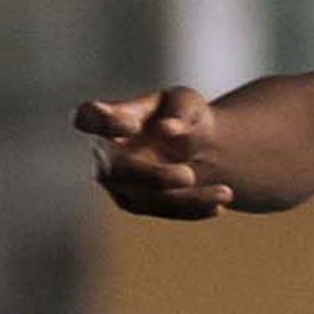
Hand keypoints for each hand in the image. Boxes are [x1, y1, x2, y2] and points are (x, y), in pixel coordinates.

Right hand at [73, 86, 234, 219]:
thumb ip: (178, 110)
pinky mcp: (138, 203)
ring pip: (145, 198)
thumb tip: (167, 130)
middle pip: (117, 170)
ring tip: (226, 193)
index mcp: (107, 118)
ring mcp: (118, 182)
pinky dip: (192, 209)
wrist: (197, 142)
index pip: (87, 117)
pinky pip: (163, 211)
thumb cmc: (182, 114)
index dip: (101, 122)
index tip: (131, 123)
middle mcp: (104, 152)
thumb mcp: (186, 101)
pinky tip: (218, 206)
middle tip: (190, 175)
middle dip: (153, 176)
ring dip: (186, 198)